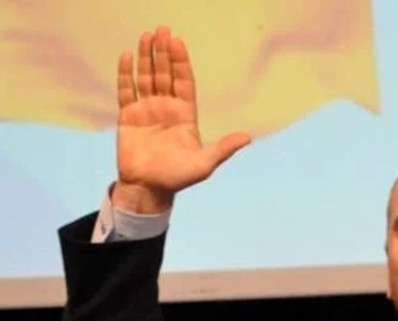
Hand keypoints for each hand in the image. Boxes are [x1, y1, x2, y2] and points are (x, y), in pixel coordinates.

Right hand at [113, 27, 250, 212]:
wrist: (149, 189)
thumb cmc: (178, 178)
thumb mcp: (205, 163)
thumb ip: (223, 149)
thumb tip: (247, 138)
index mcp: (185, 115)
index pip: (183, 82)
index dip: (181, 62)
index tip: (178, 42)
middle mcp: (167, 108)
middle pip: (165, 74)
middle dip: (163, 53)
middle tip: (162, 30)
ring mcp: (147, 110)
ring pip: (146, 78)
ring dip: (146, 57)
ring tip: (146, 36)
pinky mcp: (128, 116)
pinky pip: (126, 90)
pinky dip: (126, 74)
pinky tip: (127, 56)